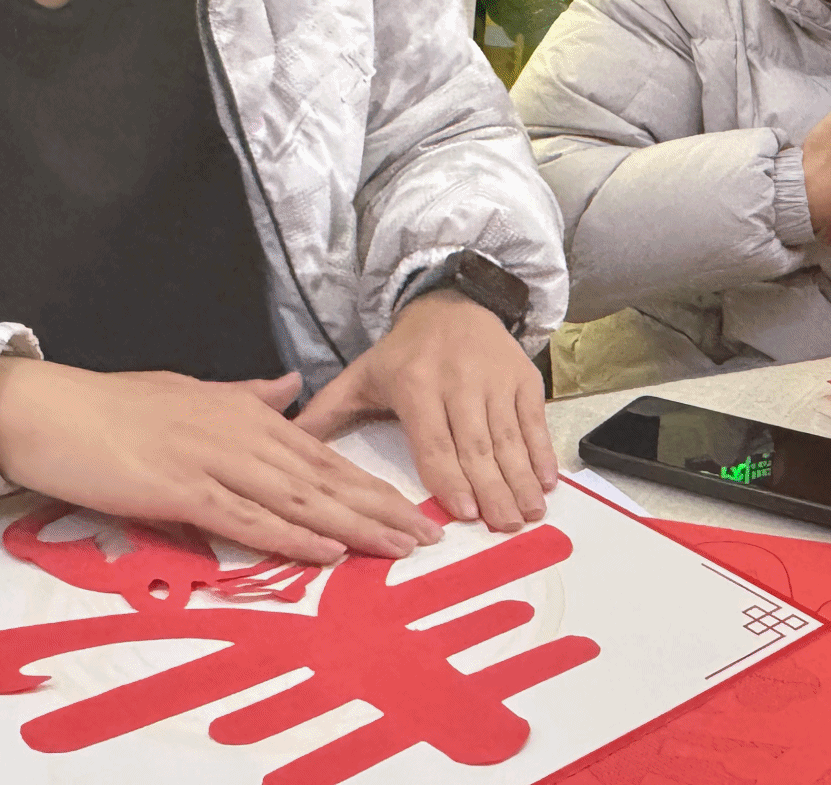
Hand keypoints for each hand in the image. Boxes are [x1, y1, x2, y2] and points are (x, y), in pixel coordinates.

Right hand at [0, 359, 441, 564]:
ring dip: (351, 526)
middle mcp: (244, 437)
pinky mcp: (182, 490)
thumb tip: (290, 387)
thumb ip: (247, 396)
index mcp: (249, 416)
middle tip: (426, 536)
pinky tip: (326, 550)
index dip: (369, 485)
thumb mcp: (194, 392)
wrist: (53, 409)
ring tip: (396, 547)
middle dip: (378, 509)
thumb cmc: (118, 405)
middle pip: (325, 479)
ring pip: (299, 499)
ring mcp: (215, 463)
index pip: (324, 456)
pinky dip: (289, 535)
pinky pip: (246, 518)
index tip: (409, 508)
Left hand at [296, 289, 555, 532]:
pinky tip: (546, 482)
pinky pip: (533, 421)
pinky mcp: (524, 377)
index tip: (463, 513)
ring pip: (508, 437)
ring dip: (520, 478)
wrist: (453, 302)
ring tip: (528, 514)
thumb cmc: (404, 352)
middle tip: (502, 526)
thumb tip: (284, 449)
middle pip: (476, 445)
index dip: (450, 477)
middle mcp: (459, 381)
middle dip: (492, 488)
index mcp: (416, 384)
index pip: (434, 440)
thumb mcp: (361, 375)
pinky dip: (541, 452)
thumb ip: (325, 413)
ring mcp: (496, 379)